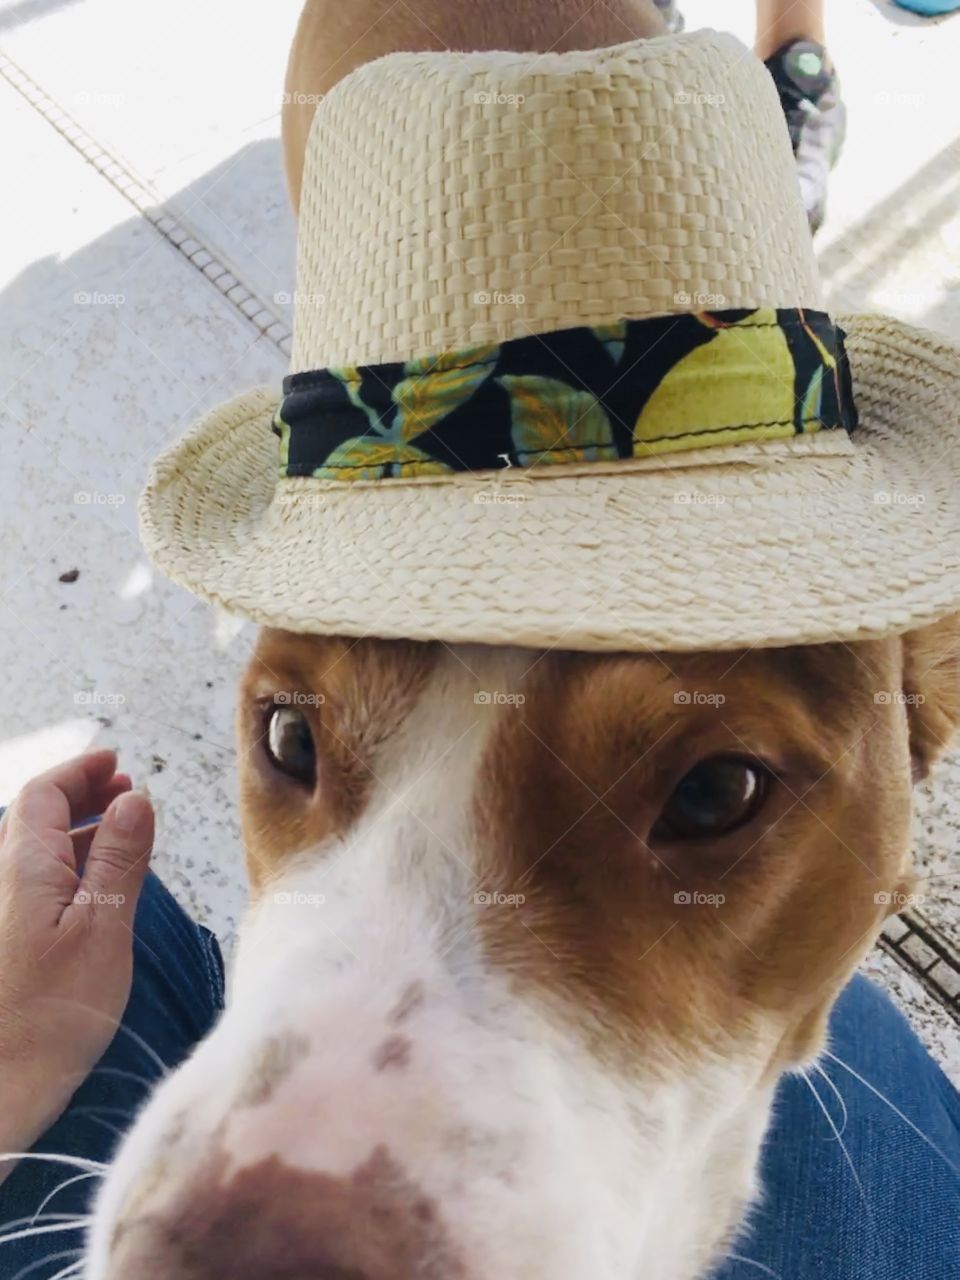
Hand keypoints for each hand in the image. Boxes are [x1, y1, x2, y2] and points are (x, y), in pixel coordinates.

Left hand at [0, 749, 153, 1176]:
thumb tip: (134, 799)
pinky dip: (69, 868)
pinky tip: (98, 888)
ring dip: (77, 831)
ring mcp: (2, 913)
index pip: (44, 794)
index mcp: (23, 867)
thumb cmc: (50, 1016)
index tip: (117, 762)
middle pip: (35, 817)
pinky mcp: (7, 944)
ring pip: (35, 851)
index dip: (80, 770)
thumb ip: (119, 859)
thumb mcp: (104, 928)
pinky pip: (36, 884)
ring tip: (121, 833)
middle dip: (81, 795)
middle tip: (124, 790)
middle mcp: (3, 881)